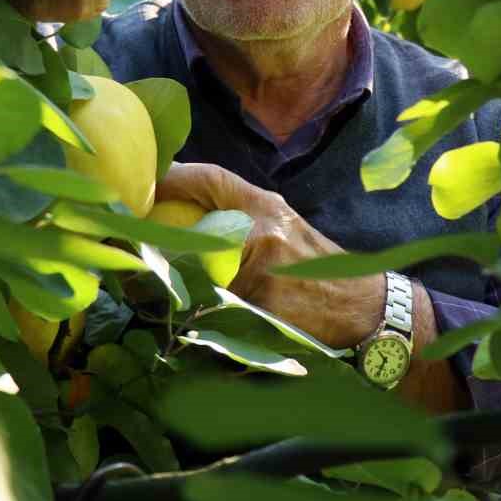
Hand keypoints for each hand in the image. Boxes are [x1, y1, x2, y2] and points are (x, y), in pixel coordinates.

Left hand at [156, 163, 384, 349]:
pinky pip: (216, 309)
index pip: (213, 177)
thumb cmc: (321, 271)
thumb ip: (243, 220)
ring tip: (151, 292)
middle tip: (133, 248)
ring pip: (198, 273)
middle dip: (161, 241)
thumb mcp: (286, 229)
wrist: (367, 310)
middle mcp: (264, 231)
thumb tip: (188, 221)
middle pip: (192, 230)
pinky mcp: (263, 307)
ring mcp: (263, 270)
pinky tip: (188, 324)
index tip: (145, 184)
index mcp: (268, 208)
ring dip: (174, 285)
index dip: (174, 177)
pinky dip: (200, 315)